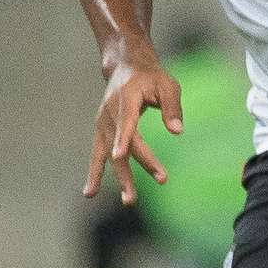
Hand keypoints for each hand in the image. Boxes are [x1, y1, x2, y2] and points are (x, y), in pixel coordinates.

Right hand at [83, 57, 180, 203]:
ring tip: (128, 200)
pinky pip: (99, 154)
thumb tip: (178, 131)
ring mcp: (103, 123)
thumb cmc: (150, 77)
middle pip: (119, 146)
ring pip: (107, 155)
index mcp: (125, 99)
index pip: (125, 122)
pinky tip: (90, 192)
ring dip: (118, 178)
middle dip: (131, 170)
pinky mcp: (102, 130)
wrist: (125, 67)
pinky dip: (95, 172)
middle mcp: (110, 113)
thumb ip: (172, 107)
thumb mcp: (167, 85)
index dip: (123, 138)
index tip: (120, 155)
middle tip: (145, 190)